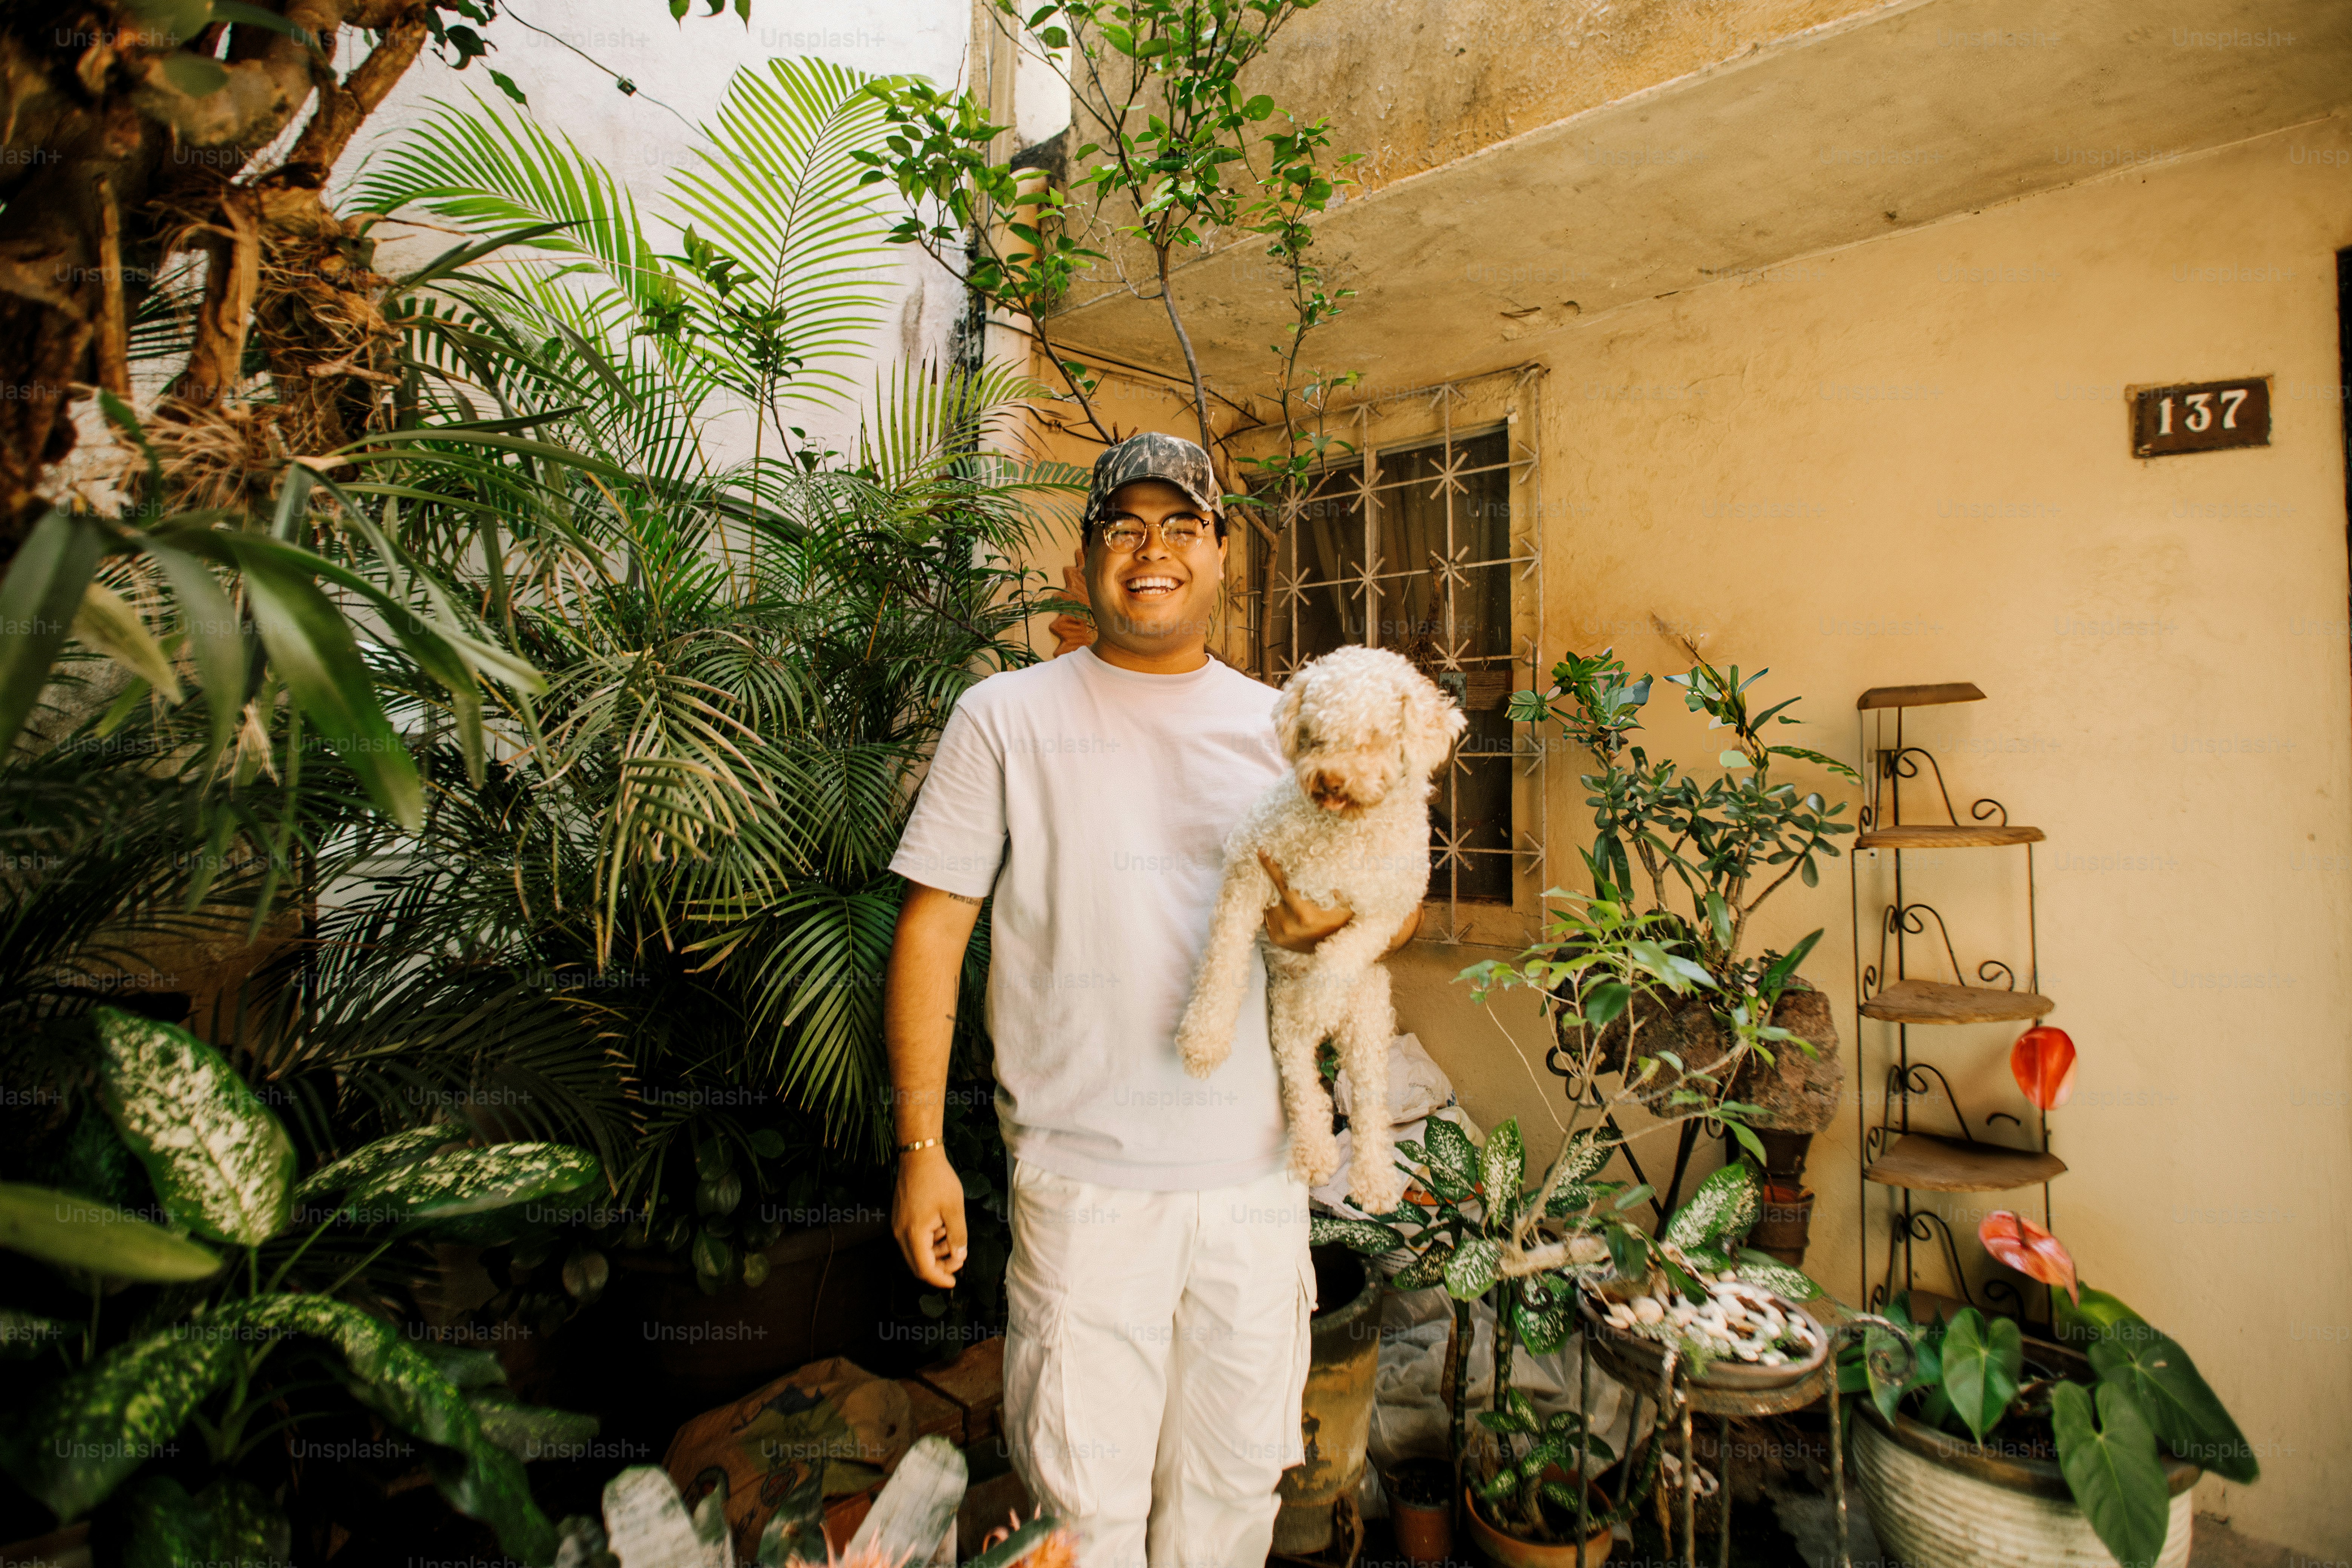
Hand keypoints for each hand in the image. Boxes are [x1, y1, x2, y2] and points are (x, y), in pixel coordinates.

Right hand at [892, 1146, 966, 1287]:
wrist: (919, 1155)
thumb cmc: (937, 1180)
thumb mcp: (954, 1209)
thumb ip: (957, 1237)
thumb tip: (959, 1257)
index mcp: (913, 1234)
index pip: (924, 1269)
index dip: (940, 1279)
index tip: (954, 1282)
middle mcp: (900, 1233)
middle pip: (918, 1264)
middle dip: (939, 1266)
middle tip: (958, 1259)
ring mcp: (897, 1225)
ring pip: (916, 1251)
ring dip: (935, 1251)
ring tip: (952, 1235)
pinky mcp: (899, 1217)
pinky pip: (913, 1238)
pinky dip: (928, 1239)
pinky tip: (942, 1226)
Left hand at [1260, 851, 1353, 953]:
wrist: (1338, 947)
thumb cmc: (1341, 920)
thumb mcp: (1342, 901)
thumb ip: (1328, 884)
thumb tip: (1316, 862)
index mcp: (1305, 914)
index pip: (1281, 885)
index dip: (1271, 867)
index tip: (1262, 853)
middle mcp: (1290, 925)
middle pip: (1272, 894)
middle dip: (1274, 882)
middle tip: (1276, 870)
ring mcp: (1282, 934)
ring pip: (1268, 905)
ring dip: (1274, 896)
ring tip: (1285, 893)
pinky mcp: (1277, 939)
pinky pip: (1269, 917)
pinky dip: (1274, 908)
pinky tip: (1284, 906)